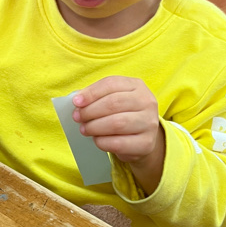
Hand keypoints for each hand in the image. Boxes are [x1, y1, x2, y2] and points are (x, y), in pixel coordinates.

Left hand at [72, 76, 165, 191]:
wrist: (142, 140)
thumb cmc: (123, 115)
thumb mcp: (114, 100)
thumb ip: (98, 97)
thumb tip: (78, 101)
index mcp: (137, 86)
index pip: (111, 84)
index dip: (91, 93)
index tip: (76, 102)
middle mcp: (147, 102)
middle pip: (113, 103)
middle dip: (90, 111)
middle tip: (77, 117)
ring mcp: (149, 123)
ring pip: (117, 123)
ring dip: (95, 127)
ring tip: (84, 129)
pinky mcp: (146, 143)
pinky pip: (119, 143)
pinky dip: (102, 142)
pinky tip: (97, 140)